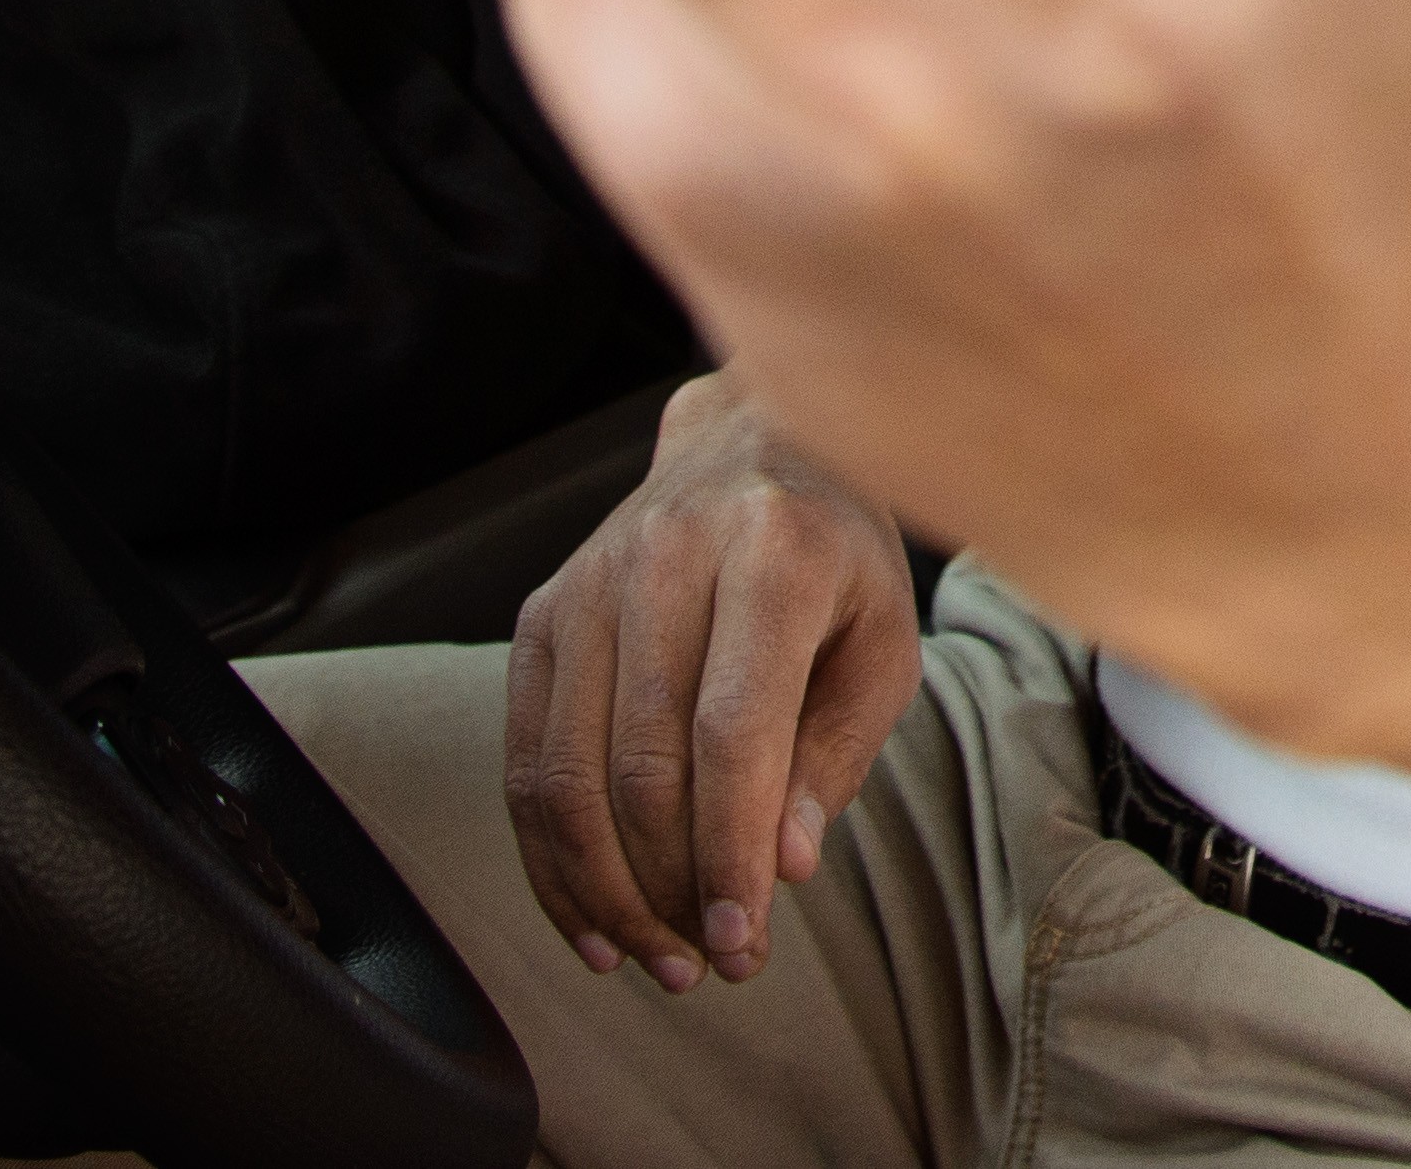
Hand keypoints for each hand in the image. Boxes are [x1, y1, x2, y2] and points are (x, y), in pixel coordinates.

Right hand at [504, 370, 922, 987]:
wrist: (752, 444)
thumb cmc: (834, 558)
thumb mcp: (884, 640)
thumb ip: (837, 752)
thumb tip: (784, 867)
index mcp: (772, 550)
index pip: (729, 730)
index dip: (727, 852)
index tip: (742, 942)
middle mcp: (666, 554)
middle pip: (639, 765)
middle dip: (670, 890)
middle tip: (709, 966)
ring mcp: (587, 582)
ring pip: (567, 776)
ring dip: (604, 893)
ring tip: (654, 959)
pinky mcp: (540, 615)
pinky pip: (526, 762)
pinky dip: (550, 858)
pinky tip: (592, 920)